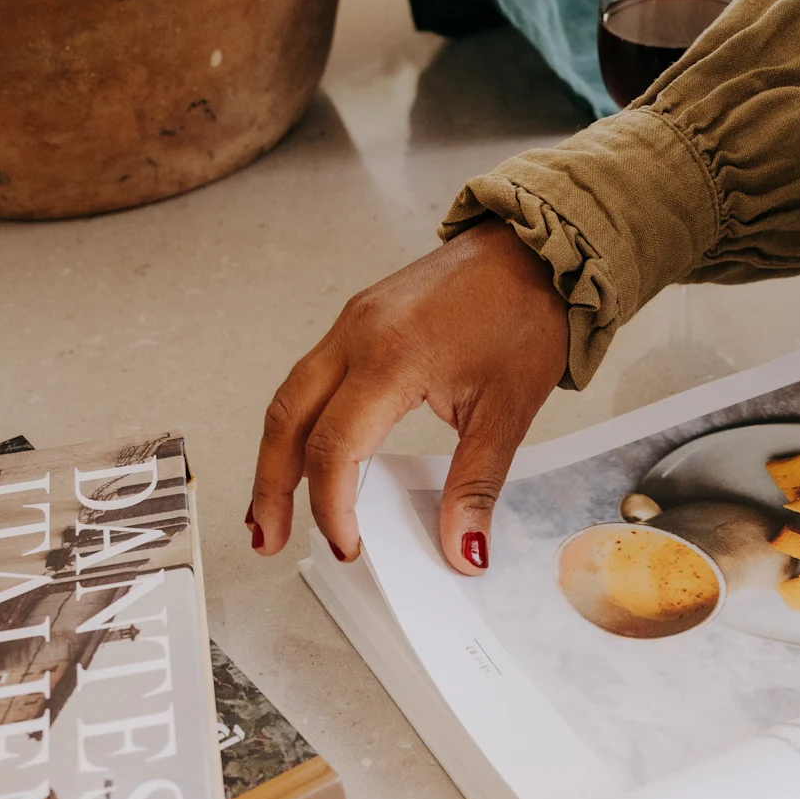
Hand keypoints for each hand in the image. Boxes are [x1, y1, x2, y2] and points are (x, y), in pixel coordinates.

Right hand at [249, 220, 568, 573]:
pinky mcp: (358, 321)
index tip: (348, 547)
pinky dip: (298, 424)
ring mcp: (351, 324)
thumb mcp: (509, 411)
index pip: (335, 448)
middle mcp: (356, 336)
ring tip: (271, 511)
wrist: (533, 249)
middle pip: (286, 422)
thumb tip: (463, 549)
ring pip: (289, 399)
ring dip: (276, 457)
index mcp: (390, 357)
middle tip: (266, 540)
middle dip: (271, 488)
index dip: (332, 507)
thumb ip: (476, 486)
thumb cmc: (524, 312)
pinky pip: (311, 379)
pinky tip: (306, 455)